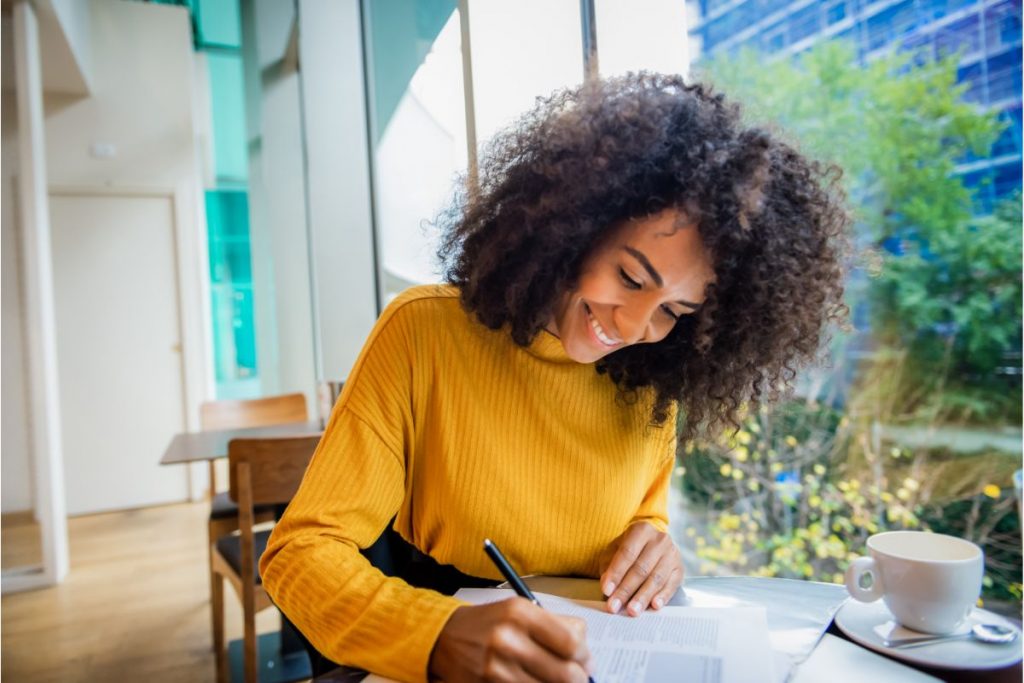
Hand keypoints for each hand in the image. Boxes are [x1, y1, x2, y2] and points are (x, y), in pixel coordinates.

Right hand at [429, 598, 591, 681]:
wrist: (444, 638)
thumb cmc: (488, 623)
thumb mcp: (518, 610)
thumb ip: (554, 624)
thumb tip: (585, 650)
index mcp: (519, 613)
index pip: (571, 642)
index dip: (585, 655)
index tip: (586, 659)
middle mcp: (507, 640)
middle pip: (566, 674)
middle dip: (579, 678)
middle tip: (579, 677)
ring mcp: (497, 669)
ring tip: (555, 678)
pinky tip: (535, 681)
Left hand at [599, 522, 683, 615]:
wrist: (652, 544)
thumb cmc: (629, 549)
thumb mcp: (614, 551)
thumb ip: (608, 567)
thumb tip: (608, 587)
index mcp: (641, 530)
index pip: (627, 553)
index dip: (616, 573)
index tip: (606, 590)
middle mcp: (659, 540)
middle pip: (641, 568)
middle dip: (626, 590)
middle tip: (615, 606)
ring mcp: (672, 554)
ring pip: (656, 579)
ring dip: (643, 597)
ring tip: (632, 610)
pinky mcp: (680, 569)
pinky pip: (671, 585)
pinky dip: (662, 597)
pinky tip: (654, 606)